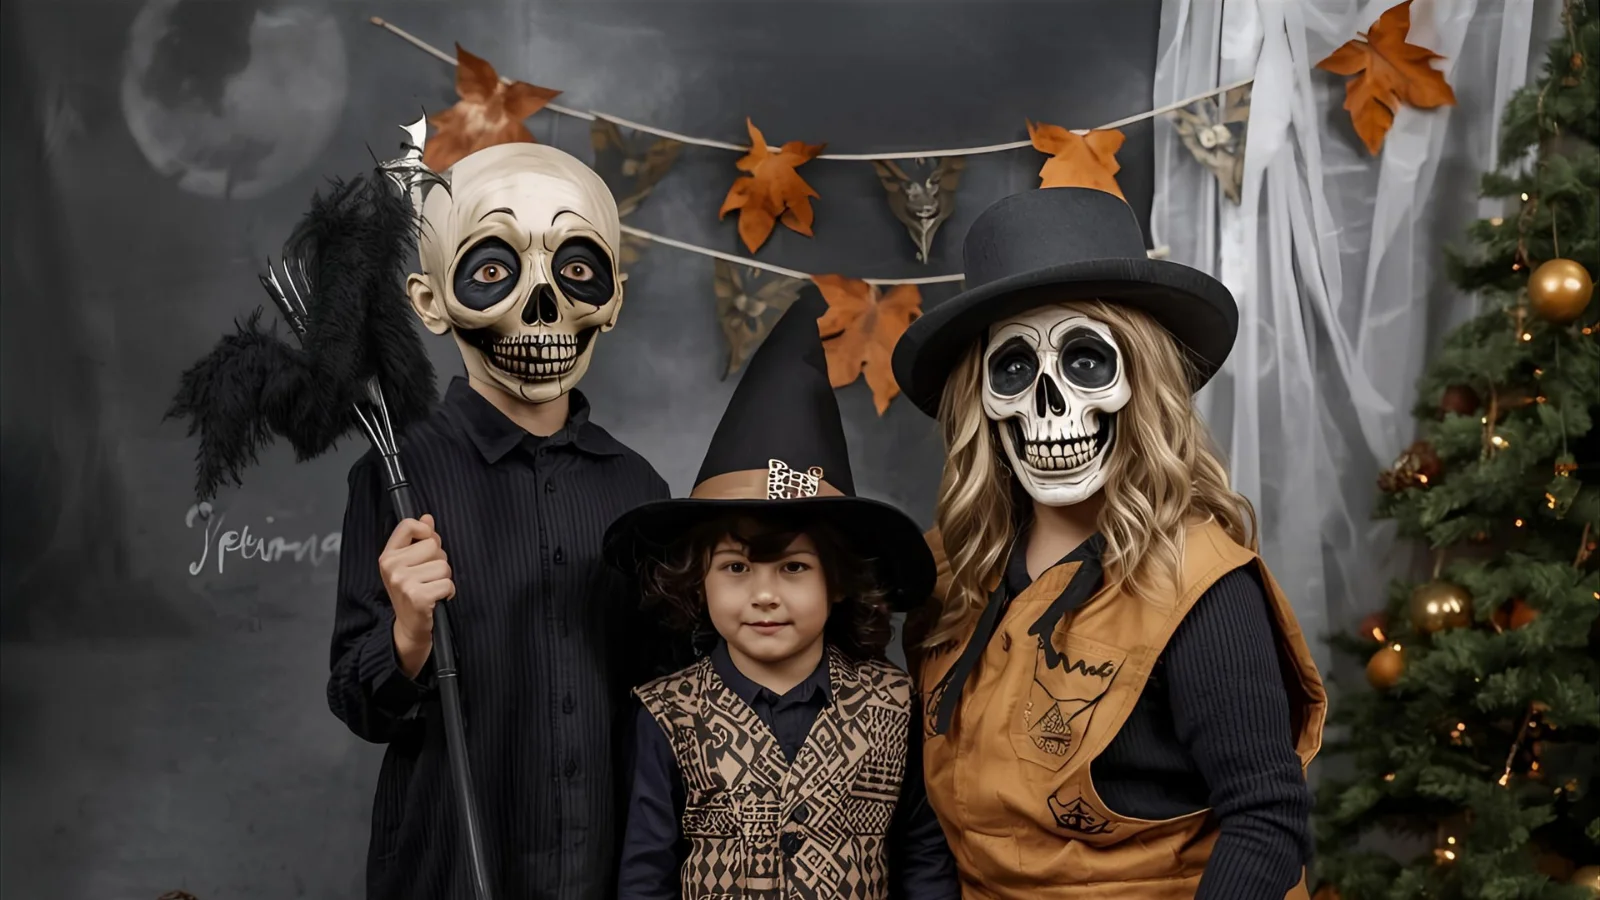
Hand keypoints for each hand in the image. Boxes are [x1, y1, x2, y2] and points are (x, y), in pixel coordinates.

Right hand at [380, 514, 453, 676]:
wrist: (409, 628)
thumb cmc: (412, 593)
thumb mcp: (409, 565)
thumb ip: (418, 540)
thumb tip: (427, 517)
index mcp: (388, 556)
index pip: (408, 525)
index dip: (426, 532)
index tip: (428, 545)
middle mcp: (392, 567)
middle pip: (433, 545)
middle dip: (439, 561)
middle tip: (429, 577)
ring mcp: (402, 582)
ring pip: (444, 565)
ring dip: (445, 579)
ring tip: (432, 589)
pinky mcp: (417, 596)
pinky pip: (448, 583)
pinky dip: (449, 592)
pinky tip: (438, 599)